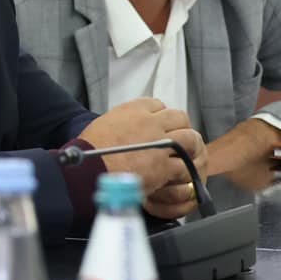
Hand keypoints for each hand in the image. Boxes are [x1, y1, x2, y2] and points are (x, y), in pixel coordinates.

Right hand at [80, 100, 204, 219]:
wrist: (89, 170)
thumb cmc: (89, 151)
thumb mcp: (104, 124)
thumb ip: (122, 121)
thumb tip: (127, 128)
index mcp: (133, 110)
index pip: (157, 104)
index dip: (161, 115)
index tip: (161, 124)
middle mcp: (150, 122)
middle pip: (179, 117)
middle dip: (182, 127)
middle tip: (181, 138)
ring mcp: (160, 144)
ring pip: (190, 138)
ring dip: (191, 146)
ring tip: (188, 155)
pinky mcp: (164, 166)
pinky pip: (186, 165)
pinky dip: (186, 171)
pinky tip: (181, 175)